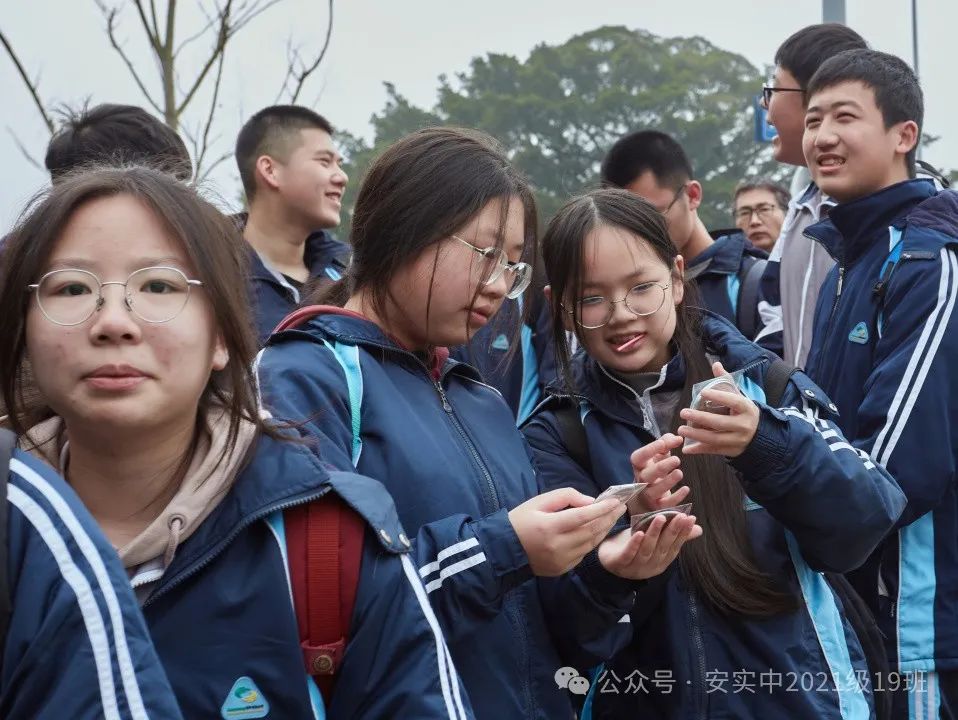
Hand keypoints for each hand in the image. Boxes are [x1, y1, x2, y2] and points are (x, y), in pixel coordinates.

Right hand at [509, 488, 625, 575]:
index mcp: (550, 527)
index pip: (583, 517)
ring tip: (613, 517)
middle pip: (591, 531)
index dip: (601, 509)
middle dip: (608, 518)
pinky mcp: (563, 569)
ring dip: (604, 530)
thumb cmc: (520, 521)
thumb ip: (565, 497)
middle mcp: (558, 546)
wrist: (505, 550)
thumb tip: (590, 502)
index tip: (616, 501)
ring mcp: (561, 560)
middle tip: (620, 507)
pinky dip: (592, 541)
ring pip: (591, 544)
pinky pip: (583, 553)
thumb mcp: (539, 501)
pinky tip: (598, 531)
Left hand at [598, 512, 702, 579]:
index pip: (675, 546)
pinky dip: (634, 544)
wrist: (607, 560)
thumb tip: (698, 529)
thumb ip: (674, 536)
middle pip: (663, 547)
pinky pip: (629, 554)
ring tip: (660, 518)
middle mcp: (651, 567)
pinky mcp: (620, 564)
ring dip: (654, 533)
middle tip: (680, 515)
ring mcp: (635, 567)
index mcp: (661, 562)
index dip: (683, 533)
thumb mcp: (655, 541)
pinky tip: (639, 533)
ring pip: (647, 549)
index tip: (690, 518)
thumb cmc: (634, 548)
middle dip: (672, 531)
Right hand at [628, 433, 688, 513]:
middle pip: (647, 475)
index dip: (649, 450)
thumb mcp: (657, 456)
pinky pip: (666, 504)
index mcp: (639, 466)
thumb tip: (677, 437)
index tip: (663, 443)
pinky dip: (676, 497)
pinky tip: (686, 489)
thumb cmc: (654, 471)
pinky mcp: (658, 506)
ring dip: (668, 482)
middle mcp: (641, 480)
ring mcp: (649, 494)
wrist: (646, 497)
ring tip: (680, 473)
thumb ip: (666, 443)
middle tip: (677, 460)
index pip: (638, 457)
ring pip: (655, 490)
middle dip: (661, 467)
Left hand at [677, 362, 758, 457]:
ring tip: (681, 429)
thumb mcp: (739, 396)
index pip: (733, 401)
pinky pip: (714, 450)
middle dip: (701, 418)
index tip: (702, 392)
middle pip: (720, 422)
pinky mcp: (733, 451)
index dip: (718, 397)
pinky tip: (686, 448)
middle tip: (683, 412)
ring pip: (715, 439)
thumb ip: (726, 381)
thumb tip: (715, 364)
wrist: (760, 435)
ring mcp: (739, 440)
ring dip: (696, 435)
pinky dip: (700, 450)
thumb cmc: (744, 412)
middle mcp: (744, 425)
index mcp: (747, 408)